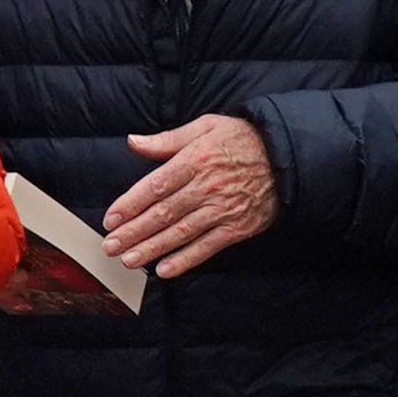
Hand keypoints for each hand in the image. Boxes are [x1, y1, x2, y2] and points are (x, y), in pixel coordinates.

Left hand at [103, 111, 278, 277]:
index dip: (130, 204)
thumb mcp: (206, 126)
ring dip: (152, 249)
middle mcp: (206, 187)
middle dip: (133, 232)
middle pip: (163, 213)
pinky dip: (185, 260)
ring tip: (129, 260)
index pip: (155, 186)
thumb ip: (168, 139)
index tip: (111, 219)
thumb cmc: (243, 138)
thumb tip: (133, 142)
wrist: (286, 156)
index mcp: (195, 160)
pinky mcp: (237, 227)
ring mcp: (222, 209)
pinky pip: (207, 247)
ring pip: (180, 233)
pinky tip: (164, 270)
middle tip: (110, 246)